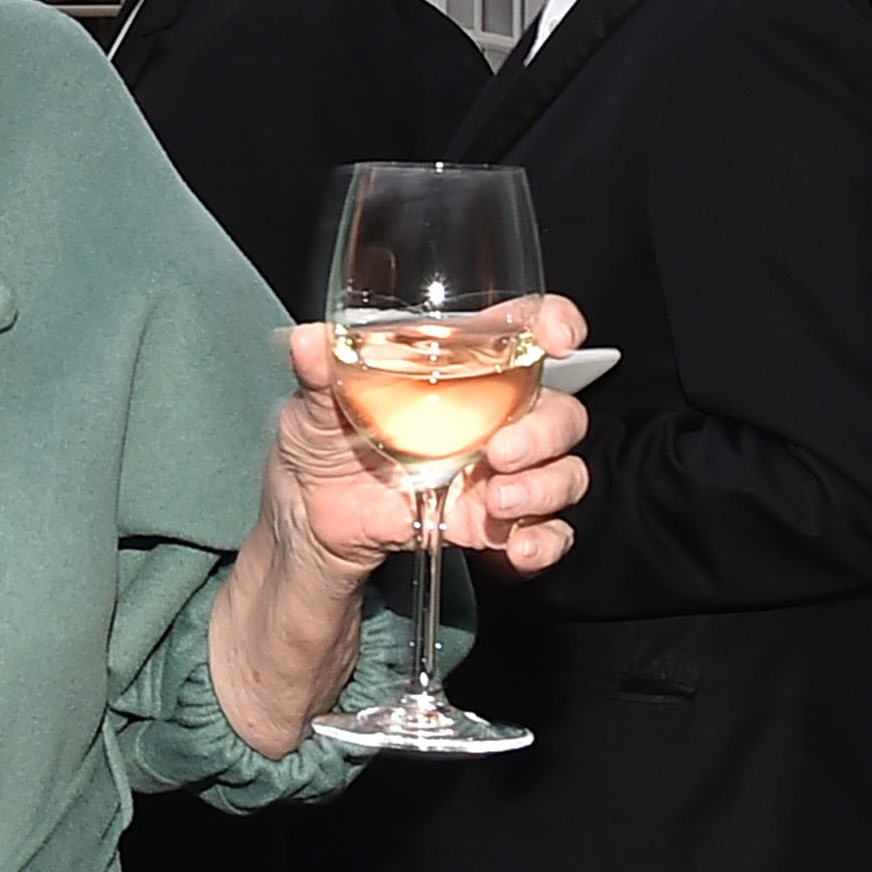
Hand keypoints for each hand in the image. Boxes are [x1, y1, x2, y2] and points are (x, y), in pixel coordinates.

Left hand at [271, 295, 591, 584]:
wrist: (310, 518)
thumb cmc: (321, 440)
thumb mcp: (312, 400)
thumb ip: (318, 369)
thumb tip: (308, 340)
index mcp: (459, 368)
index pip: (525, 330)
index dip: (553, 323)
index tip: (559, 336)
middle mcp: (491, 416)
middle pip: (559, 410)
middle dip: (545, 431)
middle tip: (501, 450)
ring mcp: (497, 472)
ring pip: (564, 471)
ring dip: (545, 487)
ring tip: (498, 501)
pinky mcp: (491, 522)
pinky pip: (548, 531)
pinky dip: (544, 541)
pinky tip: (517, 548)